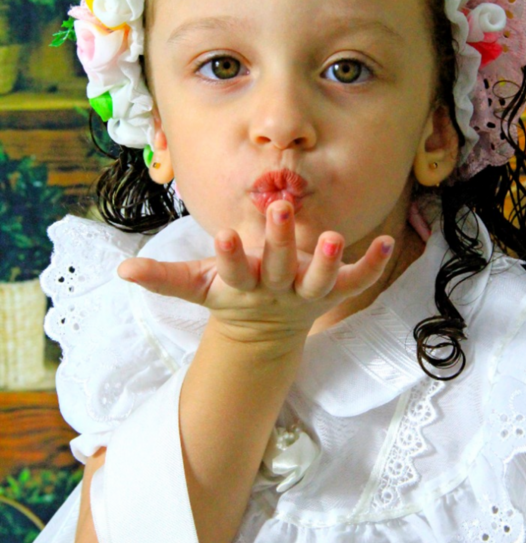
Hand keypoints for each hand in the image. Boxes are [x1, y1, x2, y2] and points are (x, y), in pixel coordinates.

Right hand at [117, 201, 394, 343]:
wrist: (265, 333)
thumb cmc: (231, 295)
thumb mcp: (197, 287)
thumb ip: (163, 278)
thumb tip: (121, 271)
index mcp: (242, 287)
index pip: (233, 271)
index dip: (230, 256)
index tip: (224, 234)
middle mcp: (277, 291)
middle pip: (277, 268)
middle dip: (277, 241)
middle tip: (278, 208)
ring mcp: (308, 293)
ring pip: (319, 281)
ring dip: (326, 261)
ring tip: (331, 237)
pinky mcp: (332, 291)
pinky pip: (355, 280)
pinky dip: (371, 264)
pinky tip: (387, 241)